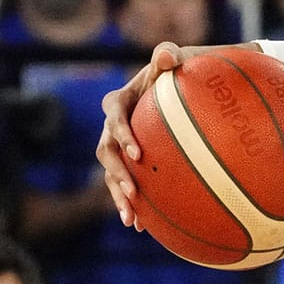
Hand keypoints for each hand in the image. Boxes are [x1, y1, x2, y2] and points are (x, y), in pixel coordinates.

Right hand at [96, 42, 185, 228]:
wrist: (178, 89)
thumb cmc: (176, 72)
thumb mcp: (173, 59)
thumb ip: (168, 55)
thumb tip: (168, 56)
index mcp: (120, 101)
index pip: (114, 117)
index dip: (122, 135)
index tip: (137, 154)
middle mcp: (113, 126)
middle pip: (106, 152)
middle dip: (116, 174)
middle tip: (132, 192)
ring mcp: (118, 147)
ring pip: (110, 174)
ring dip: (117, 196)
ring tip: (131, 218)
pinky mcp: (128, 163)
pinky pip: (124, 185)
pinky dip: (130, 204)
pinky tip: (141, 227)